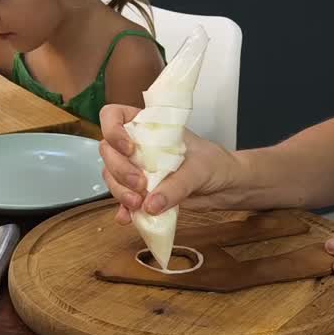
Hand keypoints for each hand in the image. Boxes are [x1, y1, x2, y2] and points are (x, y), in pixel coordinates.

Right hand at [98, 104, 240, 224]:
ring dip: (120, 191)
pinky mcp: (141, 192)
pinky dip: (123, 209)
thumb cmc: (214, 164)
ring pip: (112, 176)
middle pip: (108, 151)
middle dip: (119, 169)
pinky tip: (128, 218)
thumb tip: (151, 204)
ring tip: (139, 205)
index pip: (114, 116)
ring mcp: (137, 169)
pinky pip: (122, 199)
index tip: (129, 149)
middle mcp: (138, 145)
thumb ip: (176, 186)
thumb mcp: (198, 169)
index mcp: (149, 126)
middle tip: (140, 185)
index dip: (113, 130)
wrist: (225, 186)